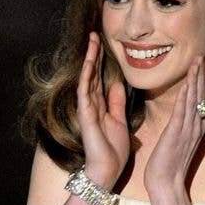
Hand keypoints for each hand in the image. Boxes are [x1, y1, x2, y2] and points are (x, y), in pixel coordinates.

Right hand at [77, 32, 129, 187]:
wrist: (106, 170)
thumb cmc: (112, 150)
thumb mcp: (119, 120)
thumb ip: (117, 103)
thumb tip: (118, 84)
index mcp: (101, 106)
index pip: (100, 78)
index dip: (102, 61)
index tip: (105, 43)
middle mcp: (91, 104)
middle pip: (92, 73)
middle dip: (93, 54)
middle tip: (94, 34)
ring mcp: (86, 109)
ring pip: (87, 78)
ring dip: (88, 59)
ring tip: (91, 41)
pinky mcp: (85, 115)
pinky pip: (85, 91)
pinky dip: (86, 76)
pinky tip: (88, 62)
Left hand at [144, 56, 204, 198]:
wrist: (165, 184)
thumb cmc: (167, 167)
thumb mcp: (177, 144)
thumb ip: (182, 130)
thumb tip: (182, 121)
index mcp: (196, 129)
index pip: (202, 101)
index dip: (203, 83)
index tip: (202, 67)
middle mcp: (196, 126)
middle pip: (202, 96)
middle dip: (202, 75)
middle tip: (202, 56)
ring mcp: (188, 129)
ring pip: (195, 98)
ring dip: (197, 78)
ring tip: (198, 61)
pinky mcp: (177, 132)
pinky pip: (184, 108)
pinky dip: (187, 93)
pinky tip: (189, 81)